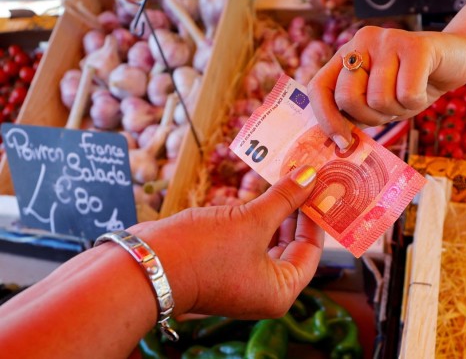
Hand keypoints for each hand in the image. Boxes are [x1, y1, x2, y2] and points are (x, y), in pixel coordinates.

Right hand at [133, 166, 322, 318]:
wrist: (144, 265)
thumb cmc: (202, 252)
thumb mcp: (251, 220)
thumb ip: (284, 198)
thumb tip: (310, 177)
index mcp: (280, 291)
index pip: (311, 252)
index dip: (316, 217)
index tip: (319, 187)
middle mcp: (263, 290)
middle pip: (292, 246)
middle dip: (298, 211)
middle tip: (305, 179)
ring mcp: (242, 279)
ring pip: (270, 241)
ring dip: (278, 211)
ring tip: (286, 179)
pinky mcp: (223, 265)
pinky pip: (249, 239)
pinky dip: (257, 217)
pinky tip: (261, 192)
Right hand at [307, 0, 352, 9]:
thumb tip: (328, 7)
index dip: (322, 3)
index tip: (331, 12)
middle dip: (322, 7)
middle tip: (336, 13)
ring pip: (312, 2)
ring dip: (323, 10)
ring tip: (337, 11)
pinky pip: (315, 5)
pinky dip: (324, 10)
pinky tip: (334, 10)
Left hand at [307, 26, 465, 148]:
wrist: (455, 60)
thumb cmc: (413, 84)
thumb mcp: (379, 101)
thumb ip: (356, 113)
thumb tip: (339, 141)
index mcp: (347, 55)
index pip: (319, 87)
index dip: (326, 118)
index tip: (343, 142)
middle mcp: (362, 42)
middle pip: (348, 97)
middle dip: (371, 117)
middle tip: (390, 109)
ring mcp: (387, 40)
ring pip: (379, 99)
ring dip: (398, 109)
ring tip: (409, 94)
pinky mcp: (415, 45)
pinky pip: (407, 93)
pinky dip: (417, 102)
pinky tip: (424, 87)